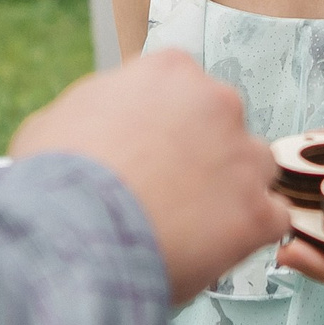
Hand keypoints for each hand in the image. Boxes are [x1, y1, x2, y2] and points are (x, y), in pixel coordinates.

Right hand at [12, 49, 286, 303]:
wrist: (72, 234)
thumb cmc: (54, 180)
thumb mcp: (58, 119)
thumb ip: (99, 110)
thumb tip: (100, 124)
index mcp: (169, 70)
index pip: (185, 93)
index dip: (167, 130)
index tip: (152, 155)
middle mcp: (218, 101)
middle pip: (224, 128)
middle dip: (203, 159)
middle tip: (168, 196)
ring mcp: (244, 156)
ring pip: (254, 173)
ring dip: (230, 196)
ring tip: (186, 230)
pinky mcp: (259, 211)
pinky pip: (269, 222)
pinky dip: (245, 240)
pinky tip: (208, 253)